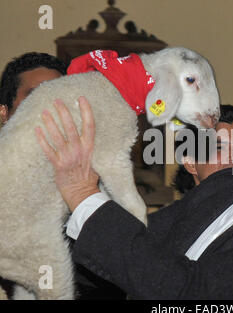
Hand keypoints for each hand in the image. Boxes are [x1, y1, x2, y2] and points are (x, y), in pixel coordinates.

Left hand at [35, 96, 99, 211]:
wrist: (81, 192)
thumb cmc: (88, 176)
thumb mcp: (94, 159)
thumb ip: (88, 146)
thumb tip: (84, 133)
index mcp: (89, 147)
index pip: (89, 126)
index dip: (86, 111)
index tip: (81, 99)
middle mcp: (79, 150)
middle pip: (70, 127)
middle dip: (63, 112)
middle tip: (57, 101)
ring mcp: (68, 157)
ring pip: (57, 136)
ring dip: (50, 123)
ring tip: (45, 112)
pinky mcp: (58, 165)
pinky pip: (48, 150)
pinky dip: (42, 139)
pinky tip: (37, 129)